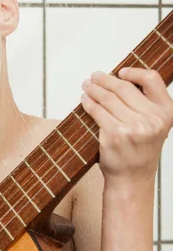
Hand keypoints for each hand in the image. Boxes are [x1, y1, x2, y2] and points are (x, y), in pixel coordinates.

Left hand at [81, 68, 172, 182]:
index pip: (152, 80)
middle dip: (105, 80)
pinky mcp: (114, 134)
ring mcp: (133, 127)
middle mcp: (152, 119)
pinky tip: (85, 100)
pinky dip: (88, 103)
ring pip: (108, 98)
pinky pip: (97, 111)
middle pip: (124, 88)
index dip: (134, 72)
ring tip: (87, 86)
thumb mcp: (155, 126)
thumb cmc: (140, 151)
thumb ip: (146, 105)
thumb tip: (121, 79)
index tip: (121, 72)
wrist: (132, 178)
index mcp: (166, 113)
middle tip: (95, 77)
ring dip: (94, 89)